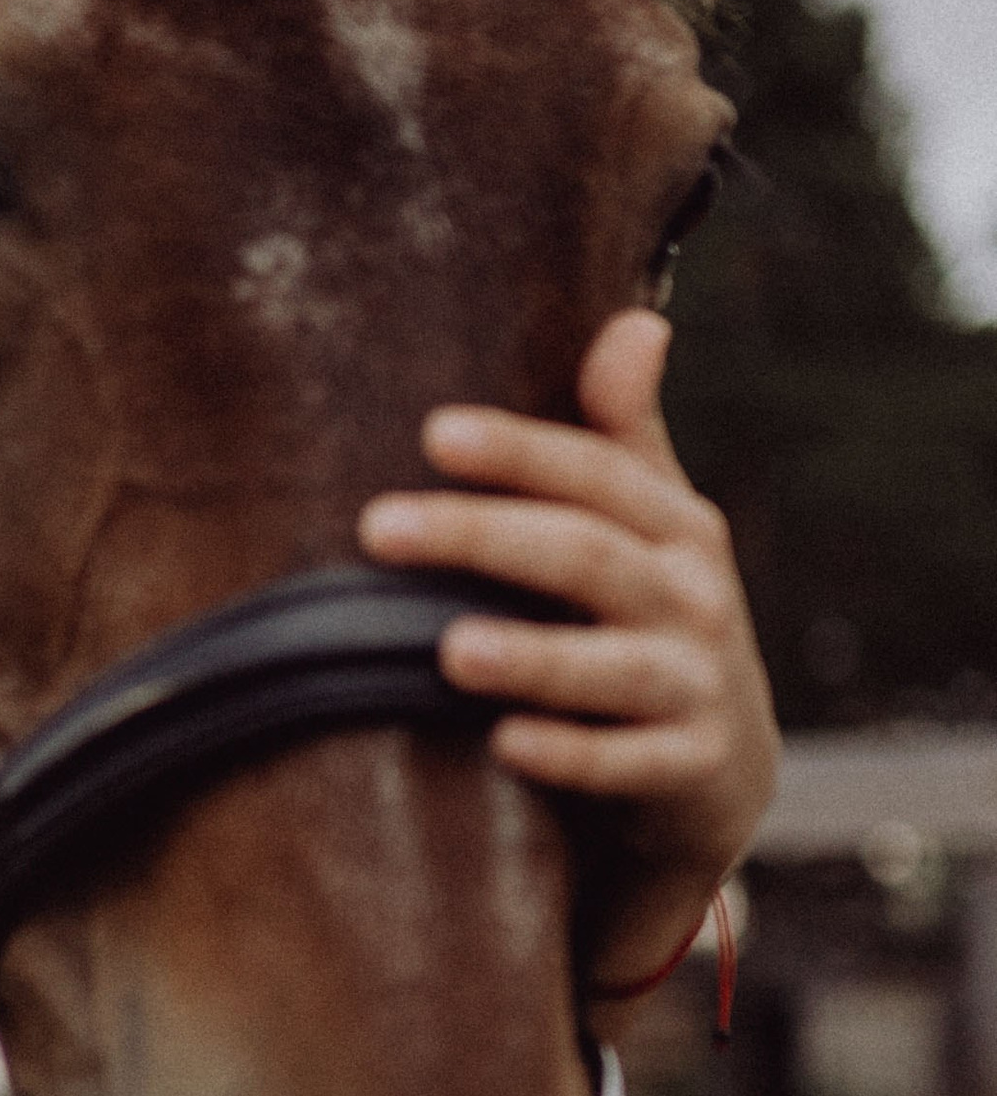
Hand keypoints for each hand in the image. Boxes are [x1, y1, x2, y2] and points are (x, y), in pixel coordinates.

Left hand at [358, 309, 778, 994]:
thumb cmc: (651, 624)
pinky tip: (503, 745)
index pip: (597, 474)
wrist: (717, 773)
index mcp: (676, 527)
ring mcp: (696, 686)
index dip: (522, 452)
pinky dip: (570, 755)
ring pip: (612, 667)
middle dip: (483, 537)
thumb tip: (638, 322)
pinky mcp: (691, 770)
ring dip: (531, 656)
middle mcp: (693, 598)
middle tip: (377, 527)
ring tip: (447, 647)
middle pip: (587, 556)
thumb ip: (624, 436)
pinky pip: (628, 764)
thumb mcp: (650, 528)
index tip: (434, 434)